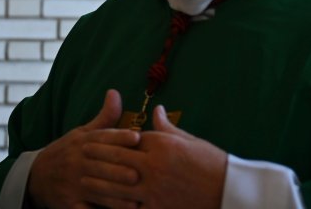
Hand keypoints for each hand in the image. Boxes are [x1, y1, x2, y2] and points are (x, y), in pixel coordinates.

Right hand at [27, 89, 143, 208]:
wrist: (36, 176)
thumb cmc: (66, 153)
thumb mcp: (81, 133)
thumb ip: (103, 118)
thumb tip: (115, 92)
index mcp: (81, 143)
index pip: (101, 138)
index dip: (119, 137)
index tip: (137, 136)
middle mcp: (76, 162)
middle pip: (99, 165)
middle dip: (118, 169)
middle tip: (139, 173)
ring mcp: (71, 183)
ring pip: (95, 189)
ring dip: (115, 195)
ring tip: (135, 199)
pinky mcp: (69, 203)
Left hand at [81, 104, 226, 208]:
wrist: (230, 190)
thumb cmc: (211, 163)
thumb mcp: (189, 140)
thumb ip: (167, 128)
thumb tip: (157, 110)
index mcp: (161, 145)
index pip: (126, 139)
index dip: (108, 140)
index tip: (93, 138)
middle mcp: (154, 165)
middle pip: (117, 159)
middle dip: (97, 158)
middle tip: (80, 156)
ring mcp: (155, 189)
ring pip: (118, 185)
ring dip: (98, 183)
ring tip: (84, 181)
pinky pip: (131, 208)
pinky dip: (115, 207)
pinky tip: (102, 206)